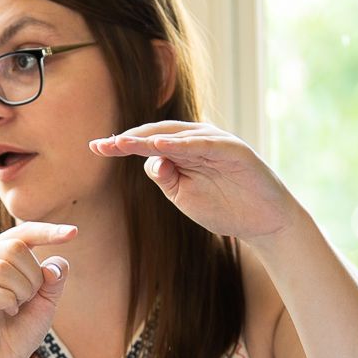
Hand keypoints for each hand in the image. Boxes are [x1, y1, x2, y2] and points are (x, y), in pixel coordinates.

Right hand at [0, 220, 74, 357]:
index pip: (23, 233)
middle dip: (33, 275)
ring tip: (17, 307)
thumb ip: (54, 279)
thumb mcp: (46, 303)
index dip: (49, 231)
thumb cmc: (19, 331)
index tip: (74, 233)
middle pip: (14, 247)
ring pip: (1, 266)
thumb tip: (53, 264)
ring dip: (21, 290)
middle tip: (29, 298)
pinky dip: (8, 302)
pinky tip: (8, 313)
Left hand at [90, 122, 302, 241]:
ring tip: (124, 142)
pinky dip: (183, 144)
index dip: (122, 144)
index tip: (95, 147)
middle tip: (105, 144)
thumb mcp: (184, 196)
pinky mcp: (234, 150)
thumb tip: (148, 159)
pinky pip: (205, 144)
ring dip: (150, 138)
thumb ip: (166, 178)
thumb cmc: (223, 207)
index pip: (148, 144)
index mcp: (183, 152)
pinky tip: (161, 147)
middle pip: (158, 134)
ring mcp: (217, 143)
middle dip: (130, 139)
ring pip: (179, 135)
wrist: (262, 222)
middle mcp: (198, 141)